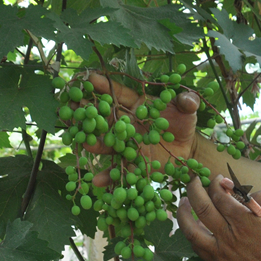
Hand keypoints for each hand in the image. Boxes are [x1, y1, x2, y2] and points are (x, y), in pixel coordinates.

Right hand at [85, 73, 200, 186]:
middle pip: (105, 117)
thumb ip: (187, 102)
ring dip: (92, 142)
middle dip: (88, 112)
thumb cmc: (185, 124)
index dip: (105, 86)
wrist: (188, 150)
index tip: (89, 79)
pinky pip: (117, 170)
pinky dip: (107, 177)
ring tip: (80, 141)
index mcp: (138, 105)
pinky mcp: (131, 163)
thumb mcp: (187, 110)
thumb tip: (189, 100)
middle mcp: (127, 123)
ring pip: (106, 142)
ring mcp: (127, 144)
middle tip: (71, 106)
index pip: (119, 94)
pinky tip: (96, 181)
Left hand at [177, 174, 260, 260]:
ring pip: (191, 230)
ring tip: (182, 201)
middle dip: (194, 188)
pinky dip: (190, 233)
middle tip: (194, 179)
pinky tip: (191, 224)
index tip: (218, 178)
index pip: (220, 196)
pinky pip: (196, 247)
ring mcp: (220, 252)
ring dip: (183, 213)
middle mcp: (228, 237)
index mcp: (244, 222)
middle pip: (201, 207)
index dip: (216, 183)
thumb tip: (242, 190)